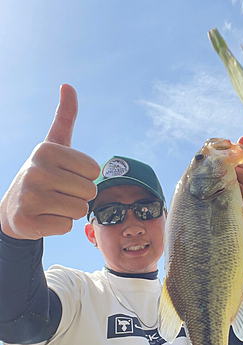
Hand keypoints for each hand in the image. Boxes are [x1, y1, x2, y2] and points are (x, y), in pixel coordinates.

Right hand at [0, 84, 99, 238]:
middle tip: (58, 192)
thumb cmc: (43, 175)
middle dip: (79, 196)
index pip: (94, 170)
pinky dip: (59, 225)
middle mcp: (36, 170)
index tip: (65, 176)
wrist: (14, 209)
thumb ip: (64, 118)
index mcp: (46, 150)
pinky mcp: (27, 220)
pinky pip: (67, 227)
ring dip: (70, 211)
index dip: (84, 177)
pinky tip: (44, 217)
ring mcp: (30, 196)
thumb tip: (68, 85)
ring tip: (51, 204)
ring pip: (79, 210)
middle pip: (90, 191)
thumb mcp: (53, 146)